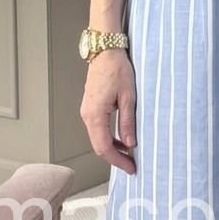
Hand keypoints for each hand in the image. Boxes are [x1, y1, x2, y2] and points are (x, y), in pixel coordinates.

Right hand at [80, 49, 137, 174]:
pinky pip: (97, 130)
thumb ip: (128, 122)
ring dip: (112, 150)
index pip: (104, 147)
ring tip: (129, 156)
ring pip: (97, 139)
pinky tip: (122, 141)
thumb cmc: (117, 69)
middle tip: (131, 166)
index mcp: (95, 115)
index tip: (131, 168)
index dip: (118, 161)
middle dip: (115, 159)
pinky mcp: (90, 108)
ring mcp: (87, 111)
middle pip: (98, 147)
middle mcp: (87, 115)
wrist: (105, 51)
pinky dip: (108, 139)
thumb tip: (130, 144)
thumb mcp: (128, 97)